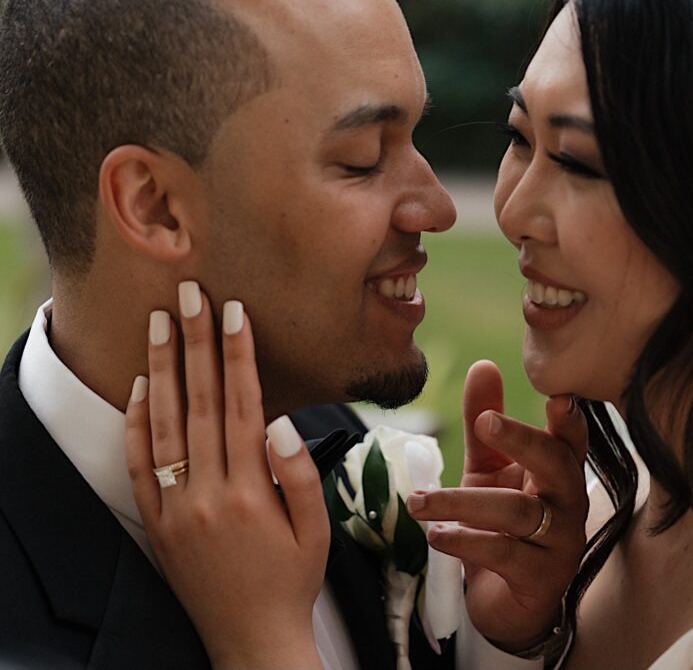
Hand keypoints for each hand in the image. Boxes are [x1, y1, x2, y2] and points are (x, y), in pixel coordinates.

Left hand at [124, 282, 326, 669]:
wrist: (251, 638)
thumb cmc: (292, 580)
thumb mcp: (316, 531)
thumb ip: (299, 474)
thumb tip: (278, 422)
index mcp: (251, 493)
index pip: (242, 407)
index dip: (238, 356)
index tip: (234, 313)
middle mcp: (208, 495)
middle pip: (200, 404)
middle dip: (196, 345)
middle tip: (190, 296)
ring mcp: (176, 509)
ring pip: (164, 426)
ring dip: (162, 370)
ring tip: (160, 324)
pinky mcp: (157, 525)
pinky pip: (139, 467)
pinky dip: (136, 424)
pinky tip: (140, 386)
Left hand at [406, 360, 588, 651]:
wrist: (508, 606)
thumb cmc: (501, 529)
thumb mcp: (487, 471)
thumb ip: (485, 425)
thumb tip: (482, 365)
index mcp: (558, 473)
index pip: (570, 440)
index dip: (568, 420)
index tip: (555, 397)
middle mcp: (567, 504)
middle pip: (556, 465)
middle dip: (522, 440)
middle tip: (484, 421)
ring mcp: (559, 544)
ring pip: (519, 512)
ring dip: (463, 502)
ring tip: (420, 502)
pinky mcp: (540, 579)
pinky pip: (505, 554)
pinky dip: (466, 541)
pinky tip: (436, 535)